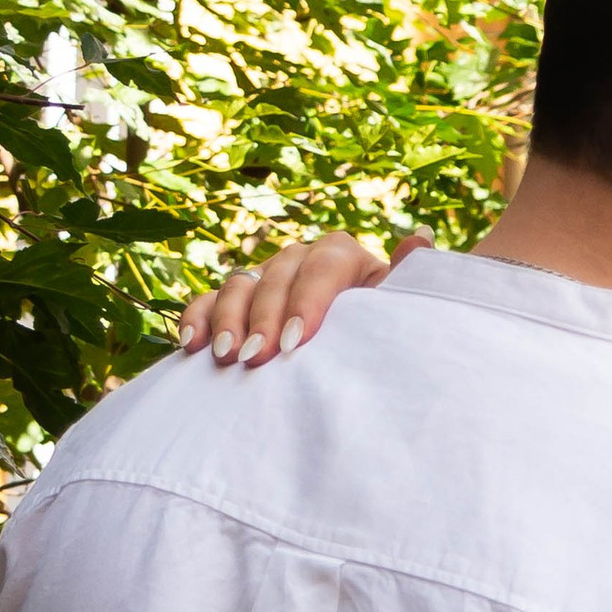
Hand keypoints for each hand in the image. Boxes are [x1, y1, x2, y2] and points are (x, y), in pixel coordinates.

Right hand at [176, 229, 431, 367]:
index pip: (325, 264)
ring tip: (225, 357)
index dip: (308, 300)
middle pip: (279, 273)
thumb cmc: (381, 345)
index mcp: (346, 259)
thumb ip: (405, 283)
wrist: (356, 374)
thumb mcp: (397, 316)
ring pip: (241, 282)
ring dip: (230, 318)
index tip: (298, 344)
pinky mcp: (236, 303)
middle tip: (256, 358)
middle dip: (265, 316)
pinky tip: (192, 344)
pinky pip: (209, 301)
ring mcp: (266, 280)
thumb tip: (419, 237)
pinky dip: (199, 317)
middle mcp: (304, 261)